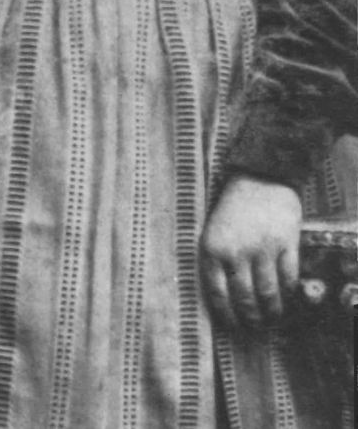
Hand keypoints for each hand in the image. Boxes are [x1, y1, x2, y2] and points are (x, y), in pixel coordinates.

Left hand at [201, 175, 301, 329]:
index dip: (227, 316)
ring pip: (268, 293)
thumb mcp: (211, 230)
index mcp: (212, 249)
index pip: (217, 295)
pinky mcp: (285, 242)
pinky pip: (288, 278)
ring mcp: (262, 247)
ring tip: (273, 317)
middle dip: (251, 318)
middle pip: (245, 299)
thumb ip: (214, 260)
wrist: (259, 175)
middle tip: (255, 326)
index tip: (233, 326)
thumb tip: (220, 299)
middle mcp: (236, 251)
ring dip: (272, 311)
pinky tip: (287, 297)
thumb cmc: (231, 206)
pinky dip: (288, 293)